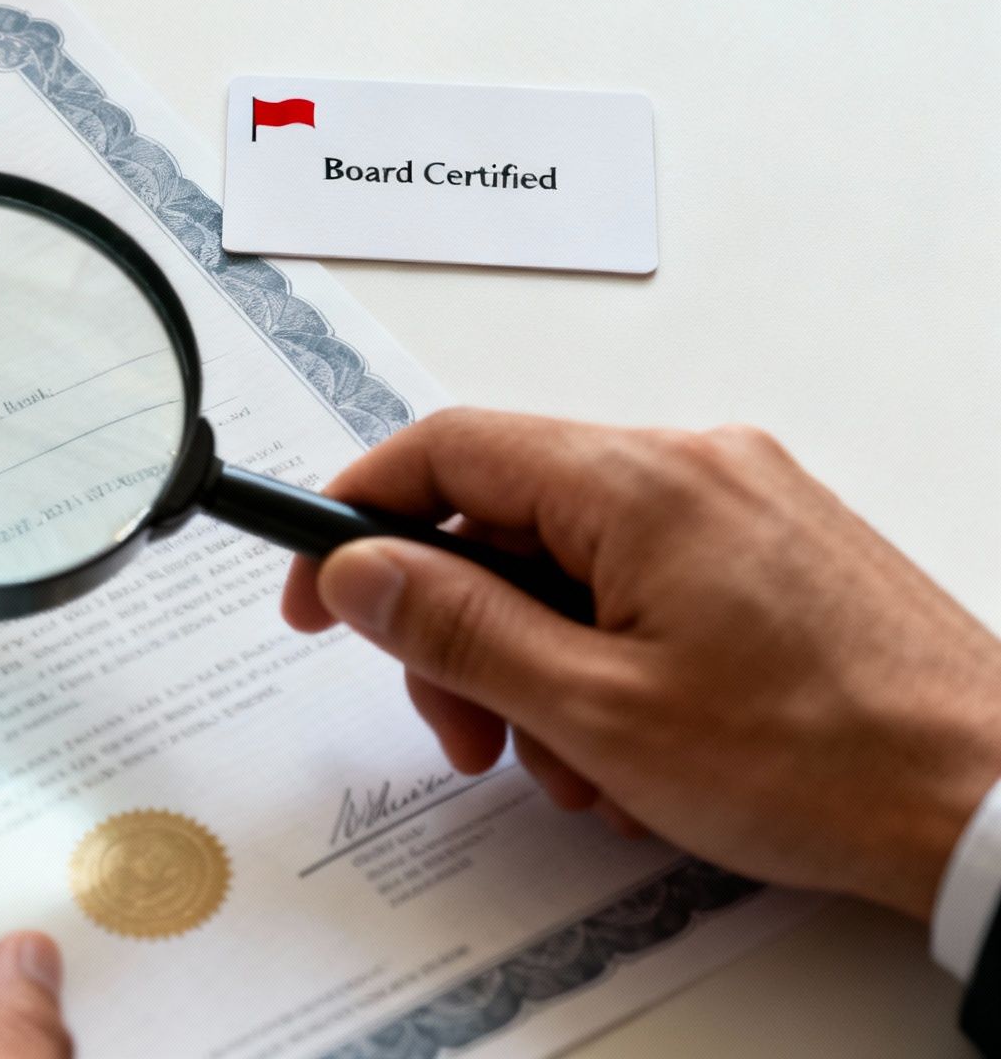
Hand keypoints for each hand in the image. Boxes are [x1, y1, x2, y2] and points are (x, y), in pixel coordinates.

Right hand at [282, 408, 1000, 920]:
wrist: (994, 800)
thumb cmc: (824, 759)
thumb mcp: (594, 711)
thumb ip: (456, 628)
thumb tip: (360, 572)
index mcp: (637, 480)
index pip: (446, 450)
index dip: (355, 517)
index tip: (317, 590)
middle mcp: (690, 465)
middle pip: (505, 517)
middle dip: (460, 631)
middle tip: (464, 729)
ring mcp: (740, 502)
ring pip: (571, 561)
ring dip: (536, 663)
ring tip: (572, 765)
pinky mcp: (771, 549)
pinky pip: (641, 580)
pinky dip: (605, 656)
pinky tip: (630, 748)